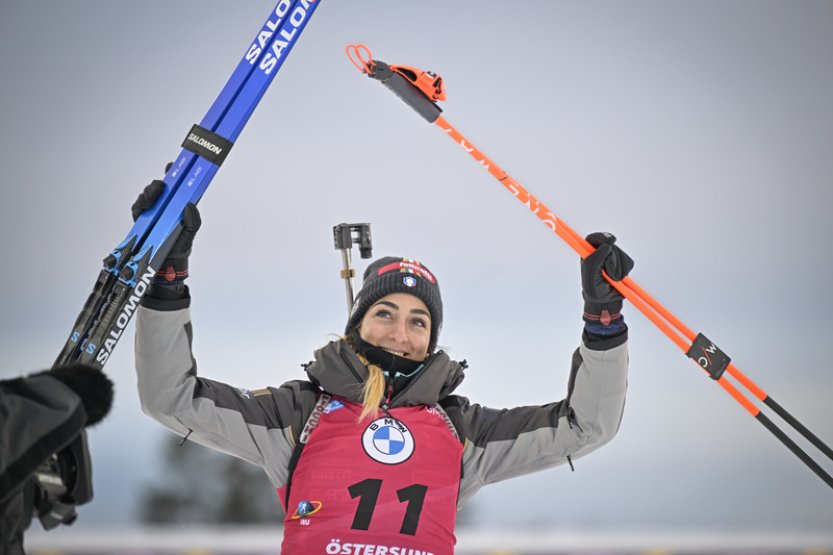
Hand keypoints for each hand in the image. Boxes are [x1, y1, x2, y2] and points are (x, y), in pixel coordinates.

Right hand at [131, 179, 200, 305]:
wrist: (166, 264)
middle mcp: (164, 206)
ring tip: (153, 195)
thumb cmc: (179, 246)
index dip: (173, 174)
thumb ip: (193, 222)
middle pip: (158, 189)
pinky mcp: (140, 219)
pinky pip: (138, 208)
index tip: (172, 165)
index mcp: (177, 206)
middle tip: (161, 185)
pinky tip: (143, 206)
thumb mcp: (190, 234)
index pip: (176, 187)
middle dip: (158, 184)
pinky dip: (140, 205)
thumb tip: (190, 205)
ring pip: (147, 196)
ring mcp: (151, 211)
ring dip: (149, 194)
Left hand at [581, 232, 632, 327]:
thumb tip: (607, 246)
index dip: (601, 237)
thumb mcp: (591, 274)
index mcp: (589, 255)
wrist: (606, 301)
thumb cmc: (594, 289)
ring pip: (620, 254)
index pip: (593, 238)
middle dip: (612, 259)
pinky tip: (619, 278)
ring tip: (612, 279)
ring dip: (618, 268)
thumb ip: (595, 259)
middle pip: (610, 245)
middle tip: (609, 272)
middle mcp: (600, 254)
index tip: (611, 241)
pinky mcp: (622, 264)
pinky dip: (625, 271)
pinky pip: (628, 262)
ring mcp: (612, 258)